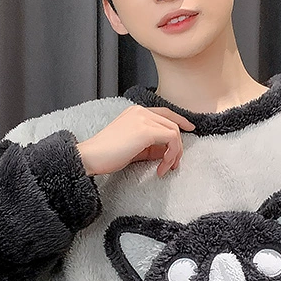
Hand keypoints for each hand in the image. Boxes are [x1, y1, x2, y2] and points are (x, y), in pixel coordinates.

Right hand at [76, 105, 193, 176]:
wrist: (91, 157)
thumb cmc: (108, 155)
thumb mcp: (134, 149)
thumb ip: (152, 147)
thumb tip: (168, 152)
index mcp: (135, 112)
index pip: (164, 113)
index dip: (179, 120)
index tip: (189, 129)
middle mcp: (140, 111)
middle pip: (172, 124)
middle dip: (178, 146)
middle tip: (173, 164)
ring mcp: (143, 119)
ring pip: (174, 132)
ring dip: (174, 153)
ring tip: (165, 168)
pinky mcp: (146, 130)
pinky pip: (171, 140)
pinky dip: (171, 155)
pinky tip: (161, 168)